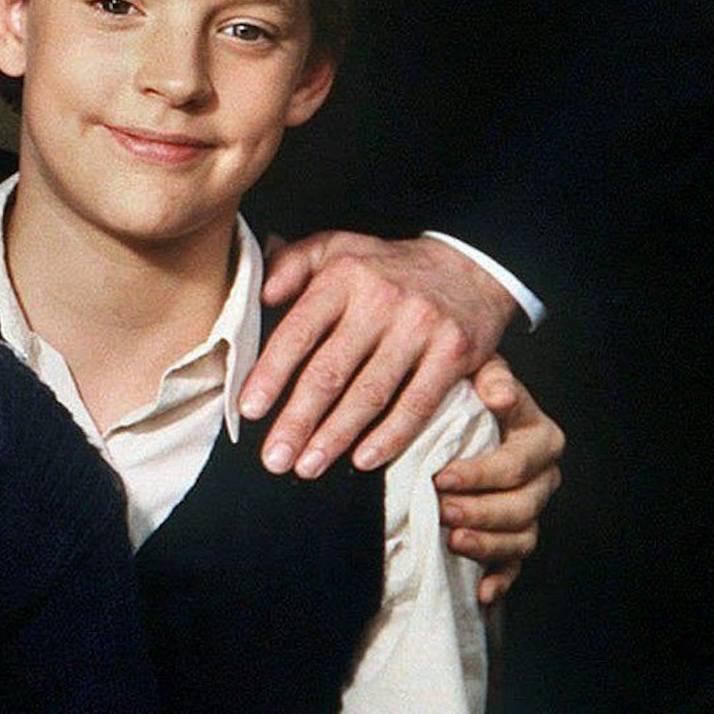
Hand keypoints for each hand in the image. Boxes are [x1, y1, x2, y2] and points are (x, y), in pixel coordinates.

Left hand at [237, 232, 519, 476]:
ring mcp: (419, 327)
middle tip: (274, 457)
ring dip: (336, 436)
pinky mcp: (453, 352)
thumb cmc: (383, 266)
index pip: (298, 331)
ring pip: (370, 393)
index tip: (248, 409)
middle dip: (297, 419)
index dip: (271, 373)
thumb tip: (261, 296)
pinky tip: (363, 460)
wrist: (466, 266)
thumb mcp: (334, 247)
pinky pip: (417, 404)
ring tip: (307, 466)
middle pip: (330, 370)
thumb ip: (291, 264)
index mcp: (343, 274)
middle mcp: (379, 300)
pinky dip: (390, 436)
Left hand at [436, 355, 563, 604]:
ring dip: (485, 541)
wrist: (463, 412)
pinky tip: (482, 591)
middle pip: (521, 503)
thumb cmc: (467, 388)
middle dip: (479, 508)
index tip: (443, 475)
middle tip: (439, 506)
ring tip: (450, 537)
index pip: (518, 460)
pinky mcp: (516, 534)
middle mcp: (542, 474)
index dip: (481, 472)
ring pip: (520, 535)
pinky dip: (500, 579)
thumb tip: (498, 393)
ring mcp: (532, 506)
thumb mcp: (476, 370)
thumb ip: (490, 376)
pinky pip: (516, 564)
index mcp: (538, 435)